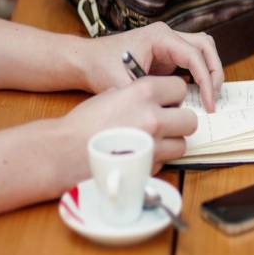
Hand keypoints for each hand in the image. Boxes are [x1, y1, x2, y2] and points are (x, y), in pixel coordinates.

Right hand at [59, 76, 197, 177]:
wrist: (63, 152)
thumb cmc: (83, 123)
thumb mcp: (111, 94)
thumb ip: (138, 95)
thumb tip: (158, 98)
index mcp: (143, 92)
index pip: (180, 88)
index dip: (173, 96)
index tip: (167, 101)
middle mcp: (153, 117)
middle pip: (190, 119)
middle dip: (180, 122)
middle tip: (166, 124)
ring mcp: (153, 144)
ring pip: (182, 144)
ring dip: (171, 144)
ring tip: (153, 142)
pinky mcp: (148, 167)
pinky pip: (166, 162)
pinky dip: (157, 160)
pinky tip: (139, 155)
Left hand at [79, 22, 223, 111]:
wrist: (86, 60)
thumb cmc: (100, 66)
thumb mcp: (122, 85)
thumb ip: (147, 96)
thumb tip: (172, 111)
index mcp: (159, 36)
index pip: (194, 55)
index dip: (206, 80)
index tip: (208, 102)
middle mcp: (168, 35)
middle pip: (206, 46)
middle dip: (214, 72)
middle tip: (213, 98)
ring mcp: (169, 43)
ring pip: (203, 49)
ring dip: (210, 70)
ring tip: (209, 95)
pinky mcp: (168, 53)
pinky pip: (192, 59)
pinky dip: (199, 74)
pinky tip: (196, 93)